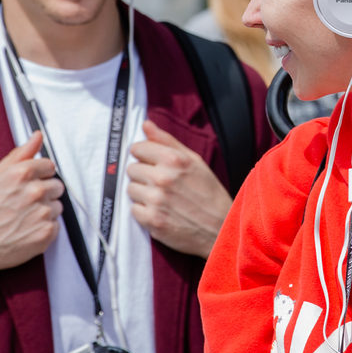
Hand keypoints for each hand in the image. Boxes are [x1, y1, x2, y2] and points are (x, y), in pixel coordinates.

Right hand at [0, 132, 62, 283]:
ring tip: (22, 217)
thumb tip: (37, 137)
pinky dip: (44, 228)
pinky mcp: (46, 233)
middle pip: (56, 185)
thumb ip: (20, 154)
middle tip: (23, 203)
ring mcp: (42, 213)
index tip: (28, 184)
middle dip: (43, 192)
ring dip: (44, 211)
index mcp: (23, 173)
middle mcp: (35, 191)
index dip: (39, 175)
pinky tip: (26, 229)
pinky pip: (56, 225)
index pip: (49, 166)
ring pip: (57, 206)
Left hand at [126, 120, 232, 258]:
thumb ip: (167, 141)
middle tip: (160, 183)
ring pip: (130, 189)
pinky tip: (160, 211)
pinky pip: (133, 210)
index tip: (152, 163)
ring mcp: (156, 200)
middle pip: (131, 169)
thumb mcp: (194, 161)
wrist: (221, 227)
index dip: (144, 155)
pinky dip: (144, 211)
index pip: (137, 148)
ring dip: (142, 193)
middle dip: (143, 174)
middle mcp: (163, 178)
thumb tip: (146, 124)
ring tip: (161, 198)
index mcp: (173, 160)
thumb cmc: (209, 193)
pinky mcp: (152, 221)